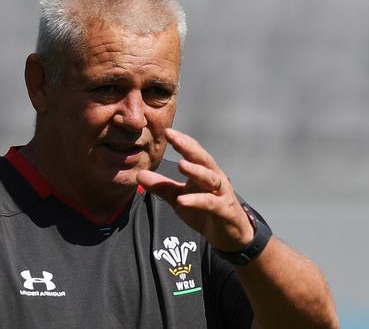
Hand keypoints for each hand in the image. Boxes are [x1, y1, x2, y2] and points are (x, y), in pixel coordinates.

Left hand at [137, 128, 254, 250]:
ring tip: (180, 164)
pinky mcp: (224, 211)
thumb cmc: (205, 212)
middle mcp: (216, 178)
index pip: (193, 152)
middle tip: (172, 136)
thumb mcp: (179, 198)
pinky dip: (196, 200)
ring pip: (210, 178)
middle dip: (188, 147)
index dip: (182, 141)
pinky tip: (181, 200)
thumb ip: (161, 186)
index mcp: (205, 172)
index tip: (167, 131)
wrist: (229, 235)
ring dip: (196, 170)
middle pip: (203, 159)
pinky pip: (210, 203)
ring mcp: (222, 194)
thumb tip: (139, 175)